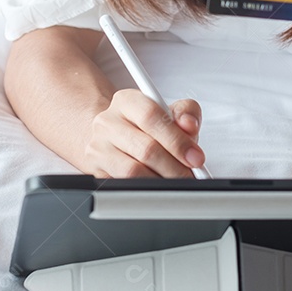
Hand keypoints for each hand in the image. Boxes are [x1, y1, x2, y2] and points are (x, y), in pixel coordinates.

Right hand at [83, 90, 204, 177]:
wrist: (115, 139)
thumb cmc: (148, 127)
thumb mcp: (170, 113)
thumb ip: (186, 113)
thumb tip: (189, 125)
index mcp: (127, 101)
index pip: (151, 116)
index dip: (177, 139)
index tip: (195, 157)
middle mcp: (107, 122)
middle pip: (145, 148)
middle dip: (174, 166)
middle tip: (189, 175)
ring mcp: (98, 147)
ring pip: (133, 170)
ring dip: (161, 181)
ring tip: (176, 182)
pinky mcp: (96, 170)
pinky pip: (124, 185)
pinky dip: (146, 189)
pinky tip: (158, 187)